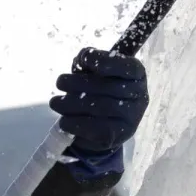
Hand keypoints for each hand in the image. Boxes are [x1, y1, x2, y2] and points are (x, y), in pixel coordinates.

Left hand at [50, 47, 147, 163]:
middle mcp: (140, 96)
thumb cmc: (98, 91)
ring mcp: (132, 118)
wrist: (103, 128)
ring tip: (55, 103)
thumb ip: (88, 60)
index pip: (127, 66)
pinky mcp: (119, 136)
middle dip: (78, 83)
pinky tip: (64, 121)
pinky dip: (74, 123)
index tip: (84, 59)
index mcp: (137, 75)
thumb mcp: (94, 71)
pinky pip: (95, 128)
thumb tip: (82, 60)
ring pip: (98, 107)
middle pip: (107, 87)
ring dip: (71, 104)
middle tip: (59, 82)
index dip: (105, 61)